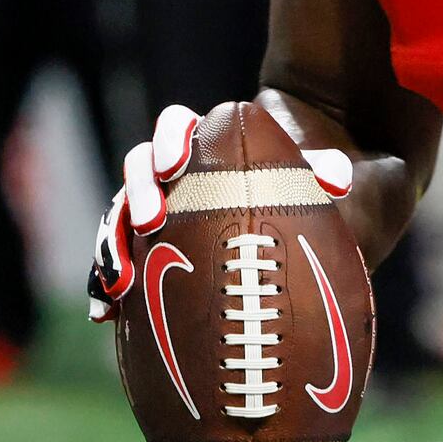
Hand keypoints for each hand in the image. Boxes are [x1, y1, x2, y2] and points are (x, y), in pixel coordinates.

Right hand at [88, 103, 355, 318]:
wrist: (288, 220)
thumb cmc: (299, 186)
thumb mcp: (314, 178)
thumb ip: (323, 171)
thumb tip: (337, 180)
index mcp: (204, 142)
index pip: (174, 126)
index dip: (170, 141)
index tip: (175, 167)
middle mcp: (169, 173)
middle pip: (137, 170)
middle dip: (137, 194)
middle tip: (152, 223)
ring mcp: (153, 212)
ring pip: (119, 218)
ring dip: (111, 246)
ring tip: (120, 282)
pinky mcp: (146, 254)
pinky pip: (115, 266)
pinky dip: (105, 288)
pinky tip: (106, 315)